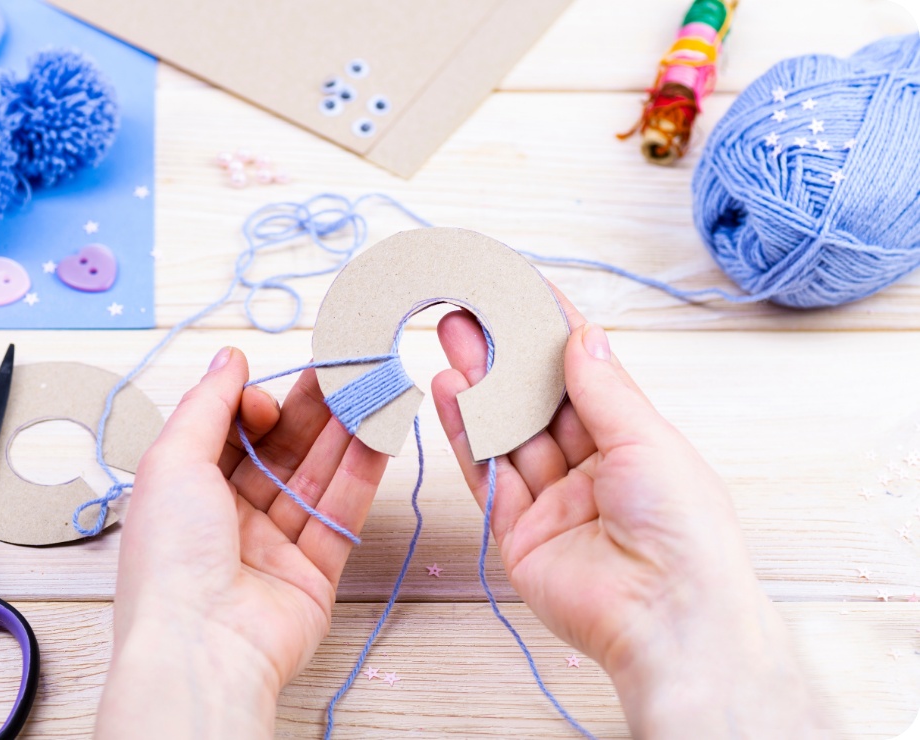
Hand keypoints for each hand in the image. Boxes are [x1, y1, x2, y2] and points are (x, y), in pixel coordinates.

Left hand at [97, 347, 387, 739]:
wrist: (202, 648)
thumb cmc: (171, 558)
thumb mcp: (173, 460)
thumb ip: (208, 403)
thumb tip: (230, 358)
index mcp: (186, 492)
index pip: (231, 433)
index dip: (255, 407)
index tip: (272, 396)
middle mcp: (228, 517)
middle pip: (280, 452)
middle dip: (313, 412)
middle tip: (346, 375)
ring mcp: (272, 546)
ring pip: (315, 479)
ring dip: (345, 435)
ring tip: (373, 394)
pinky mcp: (312, 573)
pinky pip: (340, 516)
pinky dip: (360, 477)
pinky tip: (379, 438)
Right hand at [431, 292, 828, 737]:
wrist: (667, 620)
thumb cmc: (685, 532)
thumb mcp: (647, 441)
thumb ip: (603, 390)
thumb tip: (582, 337)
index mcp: (634, 444)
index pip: (586, 376)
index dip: (554, 334)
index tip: (524, 293)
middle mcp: (592, 470)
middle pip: (538, 402)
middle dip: (505, 355)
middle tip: (472, 311)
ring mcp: (554, 503)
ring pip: (508, 434)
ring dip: (478, 385)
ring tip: (450, 337)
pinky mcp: (519, 534)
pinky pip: (488, 476)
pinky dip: (466, 435)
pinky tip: (449, 393)